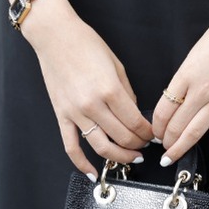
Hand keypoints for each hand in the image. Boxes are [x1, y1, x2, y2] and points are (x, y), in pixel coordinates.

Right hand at [23, 0, 151, 178]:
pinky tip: (92, 173)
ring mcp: (75, 113)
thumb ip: (126, 92)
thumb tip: (133, 112)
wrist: (55, 36)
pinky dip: (82, 163)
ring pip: (101, 147)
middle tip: (146, 145)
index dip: (150, 133)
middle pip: (123, 137)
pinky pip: (71, 146)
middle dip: (139, 144)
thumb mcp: (116, 64)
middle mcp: (93, 105)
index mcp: (110, 90)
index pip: (136, 123)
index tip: (154, 135)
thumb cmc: (85, 44)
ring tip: (130, 158)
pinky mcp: (62, 115)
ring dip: (119, 156)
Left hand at [153, 17, 208, 164]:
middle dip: (165, 141)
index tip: (154, 132)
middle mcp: (200, 91)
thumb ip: (180, 83)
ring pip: (196, 132)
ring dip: (182, 147)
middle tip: (161, 149)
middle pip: (175, 125)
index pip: (162, 111)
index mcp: (184, 78)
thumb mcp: (188, 60)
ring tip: (173, 156)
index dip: (155, 126)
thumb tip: (172, 105)